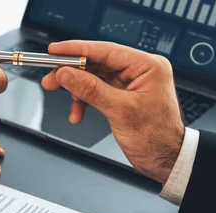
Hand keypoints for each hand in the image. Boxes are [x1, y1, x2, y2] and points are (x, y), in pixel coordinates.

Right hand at [41, 41, 184, 182]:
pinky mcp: (123, 96)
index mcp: (147, 66)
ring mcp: (130, 84)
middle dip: (72, 72)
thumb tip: (67, 74)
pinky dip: (85, 101)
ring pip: (94, 78)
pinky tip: (77, 113)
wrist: (164, 160)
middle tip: (51, 78)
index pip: (106, 50)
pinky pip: (97, 91)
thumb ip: (91, 90)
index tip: (56, 50)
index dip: (77, 49)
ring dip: (76, 90)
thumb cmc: (156, 137)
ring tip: (63, 99)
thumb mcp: (120, 111)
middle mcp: (139, 71)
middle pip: (97, 63)